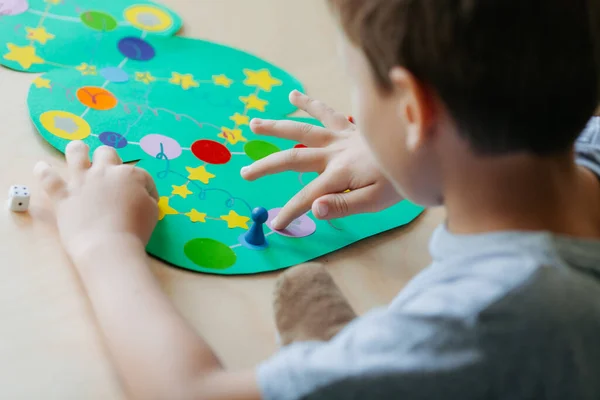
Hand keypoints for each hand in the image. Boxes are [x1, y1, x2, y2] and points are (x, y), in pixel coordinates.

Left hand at [34, 141, 158, 260]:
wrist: (108, 246)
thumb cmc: (135, 231)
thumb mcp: (153, 212)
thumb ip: (147, 199)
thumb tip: (142, 196)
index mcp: (130, 175)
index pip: (142, 176)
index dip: (146, 189)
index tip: (146, 201)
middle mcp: (105, 172)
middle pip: (107, 153)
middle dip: (110, 160)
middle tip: (110, 173)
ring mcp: (82, 181)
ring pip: (77, 153)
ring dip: (78, 150)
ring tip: (79, 150)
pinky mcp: (63, 195)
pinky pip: (49, 178)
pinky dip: (44, 171)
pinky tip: (41, 167)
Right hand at [241, 90, 401, 229]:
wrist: (422, 153)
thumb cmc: (399, 182)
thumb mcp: (375, 202)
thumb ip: (344, 205)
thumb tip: (314, 209)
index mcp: (339, 175)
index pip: (306, 197)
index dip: (289, 212)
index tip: (275, 225)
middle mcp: (334, 153)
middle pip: (293, 158)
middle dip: (267, 167)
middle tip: (244, 173)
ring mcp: (340, 137)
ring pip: (301, 130)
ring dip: (276, 128)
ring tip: (253, 125)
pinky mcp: (349, 127)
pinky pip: (325, 112)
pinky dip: (309, 103)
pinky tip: (293, 96)